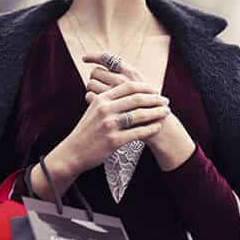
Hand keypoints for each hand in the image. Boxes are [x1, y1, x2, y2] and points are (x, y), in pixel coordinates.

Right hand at [84, 53, 195, 171]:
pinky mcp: (114, 141)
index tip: (156, 90)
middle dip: (155, 99)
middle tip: (166, 100)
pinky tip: (158, 127)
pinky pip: (138, 132)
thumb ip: (109, 99)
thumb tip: (131, 91)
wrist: (74, 151)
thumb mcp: (94, 109)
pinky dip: (151, 129)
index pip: (128, 87)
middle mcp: (105, 109)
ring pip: (140, 115)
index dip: (145, 87)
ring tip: (166, 112)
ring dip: (156, 113)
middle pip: (136, 99)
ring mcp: (109, 125)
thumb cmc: (87, 130)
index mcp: (101, 99)